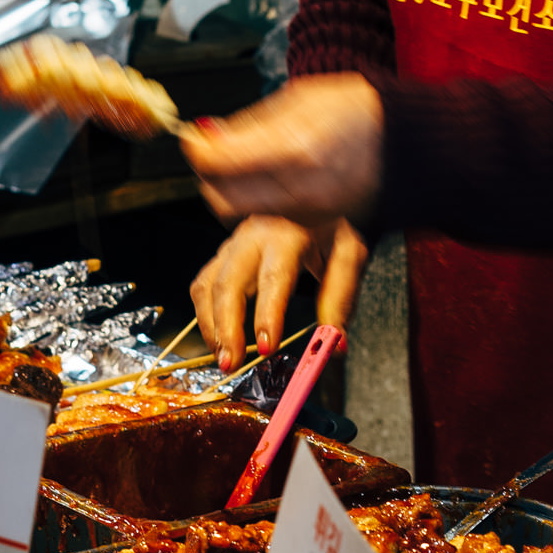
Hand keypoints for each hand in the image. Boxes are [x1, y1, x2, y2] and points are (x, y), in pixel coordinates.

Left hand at [182, 75, 383, 231]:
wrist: (410, 143)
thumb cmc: (362, 111)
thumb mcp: (299, 100)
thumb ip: (249, 124)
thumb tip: (207, 136)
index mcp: (295, 148)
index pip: (217, 161)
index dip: (196, 148)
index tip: (194, 136)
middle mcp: (299, 189)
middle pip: (221, 198)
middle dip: (207, 175)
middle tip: (213, 151)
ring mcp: (307, 213)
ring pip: (239, 214)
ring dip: (229, 189)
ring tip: (242, 160)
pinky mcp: (314, 225)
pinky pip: (265, 218)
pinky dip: (254, 200)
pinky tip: (267, 176)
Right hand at [190, 218, 369, 373]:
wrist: (318, 189)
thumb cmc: (333, 223)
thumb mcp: (348, 255)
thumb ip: (340, 299)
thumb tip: (335, 345)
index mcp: (289, 233)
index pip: (274, 278)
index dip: (267, 315)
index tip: (266, 347)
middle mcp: (254, 235)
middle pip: (227, 283)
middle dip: (225, 328)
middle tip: (231, 363)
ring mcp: (233, 242)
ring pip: (207, 284)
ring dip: (210, 325)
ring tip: (222, 357)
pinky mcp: (224, 251)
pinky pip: (203, 283)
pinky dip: (205, 313)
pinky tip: (217, 336)